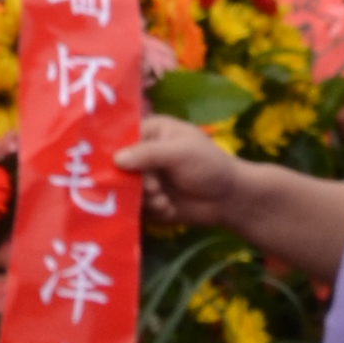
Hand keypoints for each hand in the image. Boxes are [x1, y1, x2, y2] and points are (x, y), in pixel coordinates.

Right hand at [115, 122, 249, 229]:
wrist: (229, 199)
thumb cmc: (209, 165)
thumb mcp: (180, 152)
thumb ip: (149, 153)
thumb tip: (115, 159)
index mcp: (149, 133)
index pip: (120, 138)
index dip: (114, 152)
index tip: (118, 167)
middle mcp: (142, 155)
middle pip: (118, 167)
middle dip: (135, 181)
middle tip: (155, 187)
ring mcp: (143, 179)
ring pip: (124, 189)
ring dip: (144, 198)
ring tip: (164, 200)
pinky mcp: (147, 202)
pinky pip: (134, 207)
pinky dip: (150, 210)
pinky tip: (167, 208)